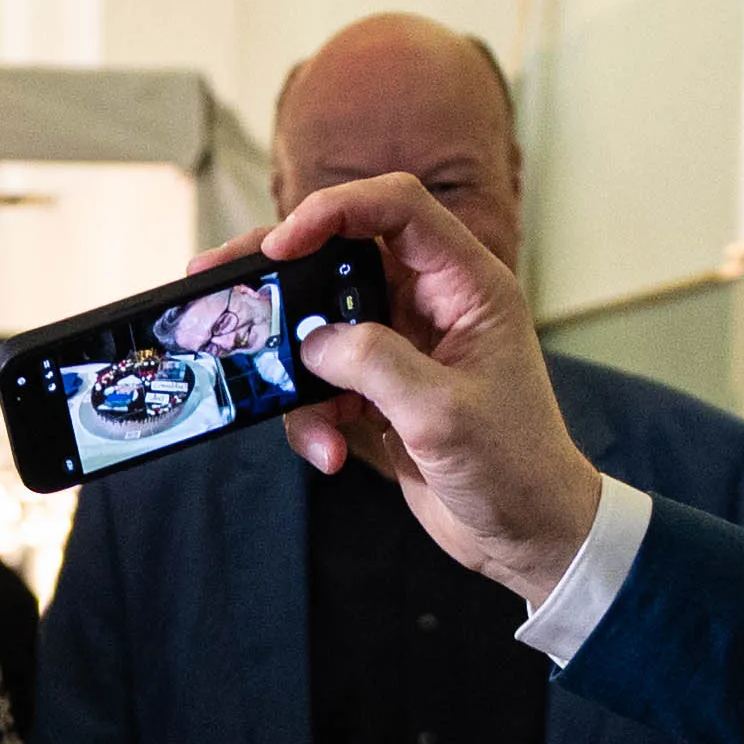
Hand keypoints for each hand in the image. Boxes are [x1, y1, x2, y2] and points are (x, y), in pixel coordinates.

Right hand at [233, 175, 610, 604]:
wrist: (528, 535)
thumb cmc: (516, 469)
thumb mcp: (442, 414)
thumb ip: (375, 363)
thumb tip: (313, 340)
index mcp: (467, 285)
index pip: (396, 208)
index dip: (334, 210)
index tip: (281, 246)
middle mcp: (432, 302)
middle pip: (339, 254)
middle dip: (279, 275)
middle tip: (215, 280)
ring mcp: (403, 343)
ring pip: (320, 324)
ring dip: (299, 375)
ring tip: (314, 430)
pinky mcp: (380, 387)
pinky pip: (323, 380)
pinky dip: (314, 416)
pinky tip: (331, 453)